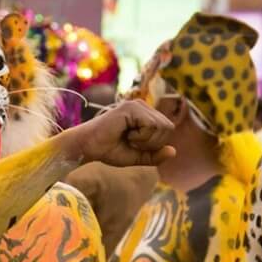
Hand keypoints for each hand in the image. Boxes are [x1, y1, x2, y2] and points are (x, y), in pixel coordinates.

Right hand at [58, 99, 175, 166]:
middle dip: (152, 143)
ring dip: (145, 140)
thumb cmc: (109, 150)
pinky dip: (140, 137)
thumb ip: (155, 155)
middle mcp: (143, 106)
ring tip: (128, 138)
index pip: (168, 129)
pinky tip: (125, 134)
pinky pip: (151, 126)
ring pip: (161, 127)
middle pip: (168, 127)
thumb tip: (174, 151)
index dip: (155, 144)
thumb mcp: (137, 157)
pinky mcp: (131, 108)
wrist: (88, 147)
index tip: (134, 144)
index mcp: (146, 114)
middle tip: (131, 142)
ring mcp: (137, 105)